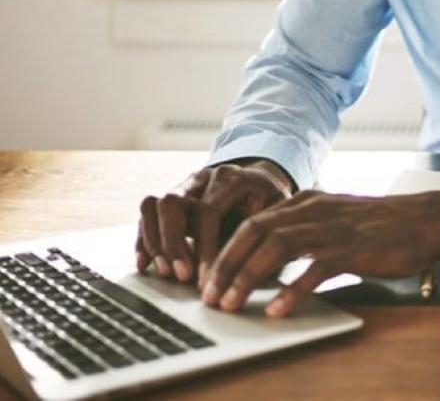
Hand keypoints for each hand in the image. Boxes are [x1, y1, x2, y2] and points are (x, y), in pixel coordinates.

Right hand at [136, 159, 292, 286]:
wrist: (260, 182)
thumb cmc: (269, 202)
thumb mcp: (276, 214)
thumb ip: (263, 235)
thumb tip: (252, 271)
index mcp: (232, 178)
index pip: (208, 211)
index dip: (205, 249)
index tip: (208, 280)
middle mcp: (204, 176)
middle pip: (172, 203)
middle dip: (174, 244)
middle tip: (182, 277)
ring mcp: (185, 184)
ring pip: (153, 205)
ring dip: (156, 242)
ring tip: (165, 272)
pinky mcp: (172, 197)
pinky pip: (147, 213)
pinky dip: (144, 239)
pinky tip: (146, 264)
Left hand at [201, 185, 439, 316]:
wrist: (425, 218)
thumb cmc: (381, 224)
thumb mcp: (335, 219)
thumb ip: (303, 232)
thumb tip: (267, 262)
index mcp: (307, 202)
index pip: (254, 222)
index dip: (226, 251)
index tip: (210, 279)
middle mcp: (314, 210)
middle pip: (256, 231)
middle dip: (226, 264)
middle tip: (210, 296)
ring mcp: (333, 227)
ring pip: (277, 246)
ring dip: (249, 276)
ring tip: (232, 303)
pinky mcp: (353, 248)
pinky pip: (315, 267)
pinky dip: (292, 289)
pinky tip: (279, 309)